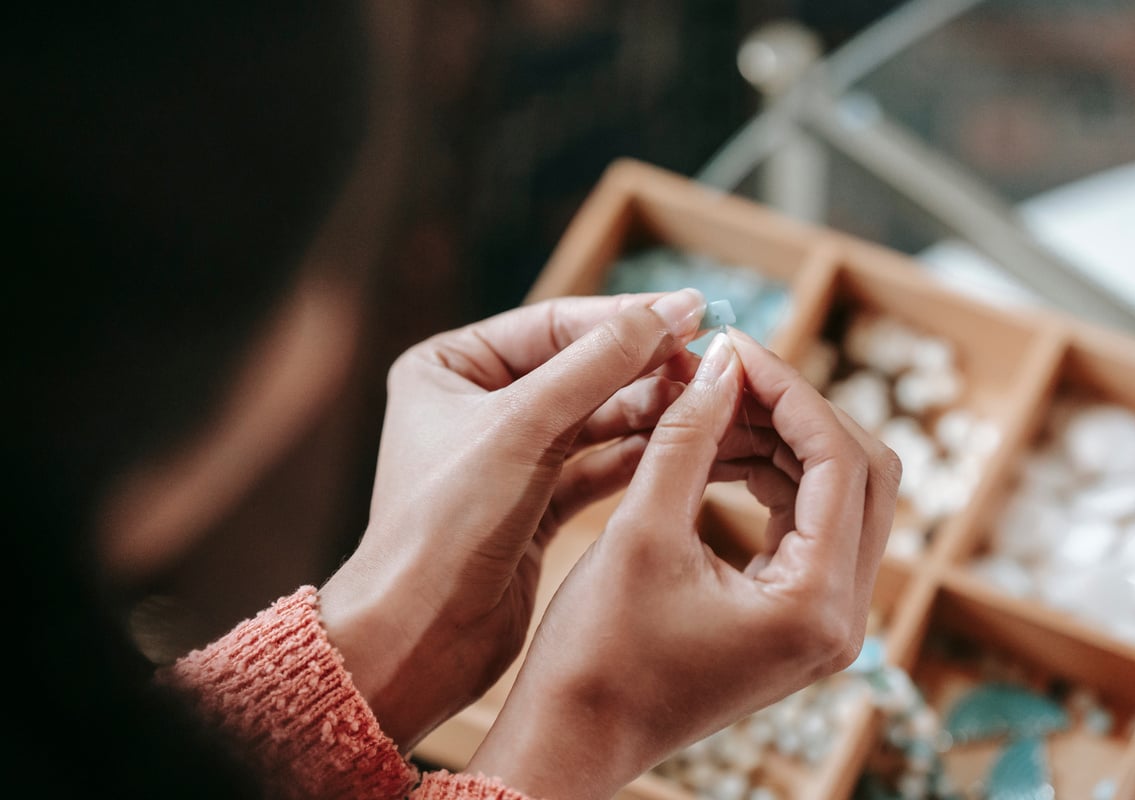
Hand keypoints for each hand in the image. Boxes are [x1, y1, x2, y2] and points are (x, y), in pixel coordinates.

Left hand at [317, 289, 708, 751]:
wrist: (419, 638)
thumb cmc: (445, 524)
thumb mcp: (525, 426)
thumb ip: (601, 363)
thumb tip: (674, 310)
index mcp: (449, 367)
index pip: (553, 324)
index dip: (627, 318)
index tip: (696, 313)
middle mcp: (475, 406)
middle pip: (579, 369)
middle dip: (643, 368)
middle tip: (707, 366)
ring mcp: (506, 458)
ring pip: (592, 419)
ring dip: (646, 411)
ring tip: (702, 405)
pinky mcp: (532, 506)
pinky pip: (594, 467)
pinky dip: (633, 458)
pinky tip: (676, 448)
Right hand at [467, 329, 900, 799]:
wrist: (573, 738)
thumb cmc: (597, 655)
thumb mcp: (641, 532)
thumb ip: (690, 437)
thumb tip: (722, 363)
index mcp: (816, 605)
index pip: (840, 461)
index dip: (790, 390)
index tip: (736, 347)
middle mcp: (841, 618)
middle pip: (861, 474)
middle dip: (797, 411)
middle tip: (730, 370)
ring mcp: (824, 622)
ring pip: (837, 495)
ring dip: (782, 441)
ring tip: (713, 403)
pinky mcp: (796, 618)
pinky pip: (807, 524)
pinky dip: (771, 478)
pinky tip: (719, 448)